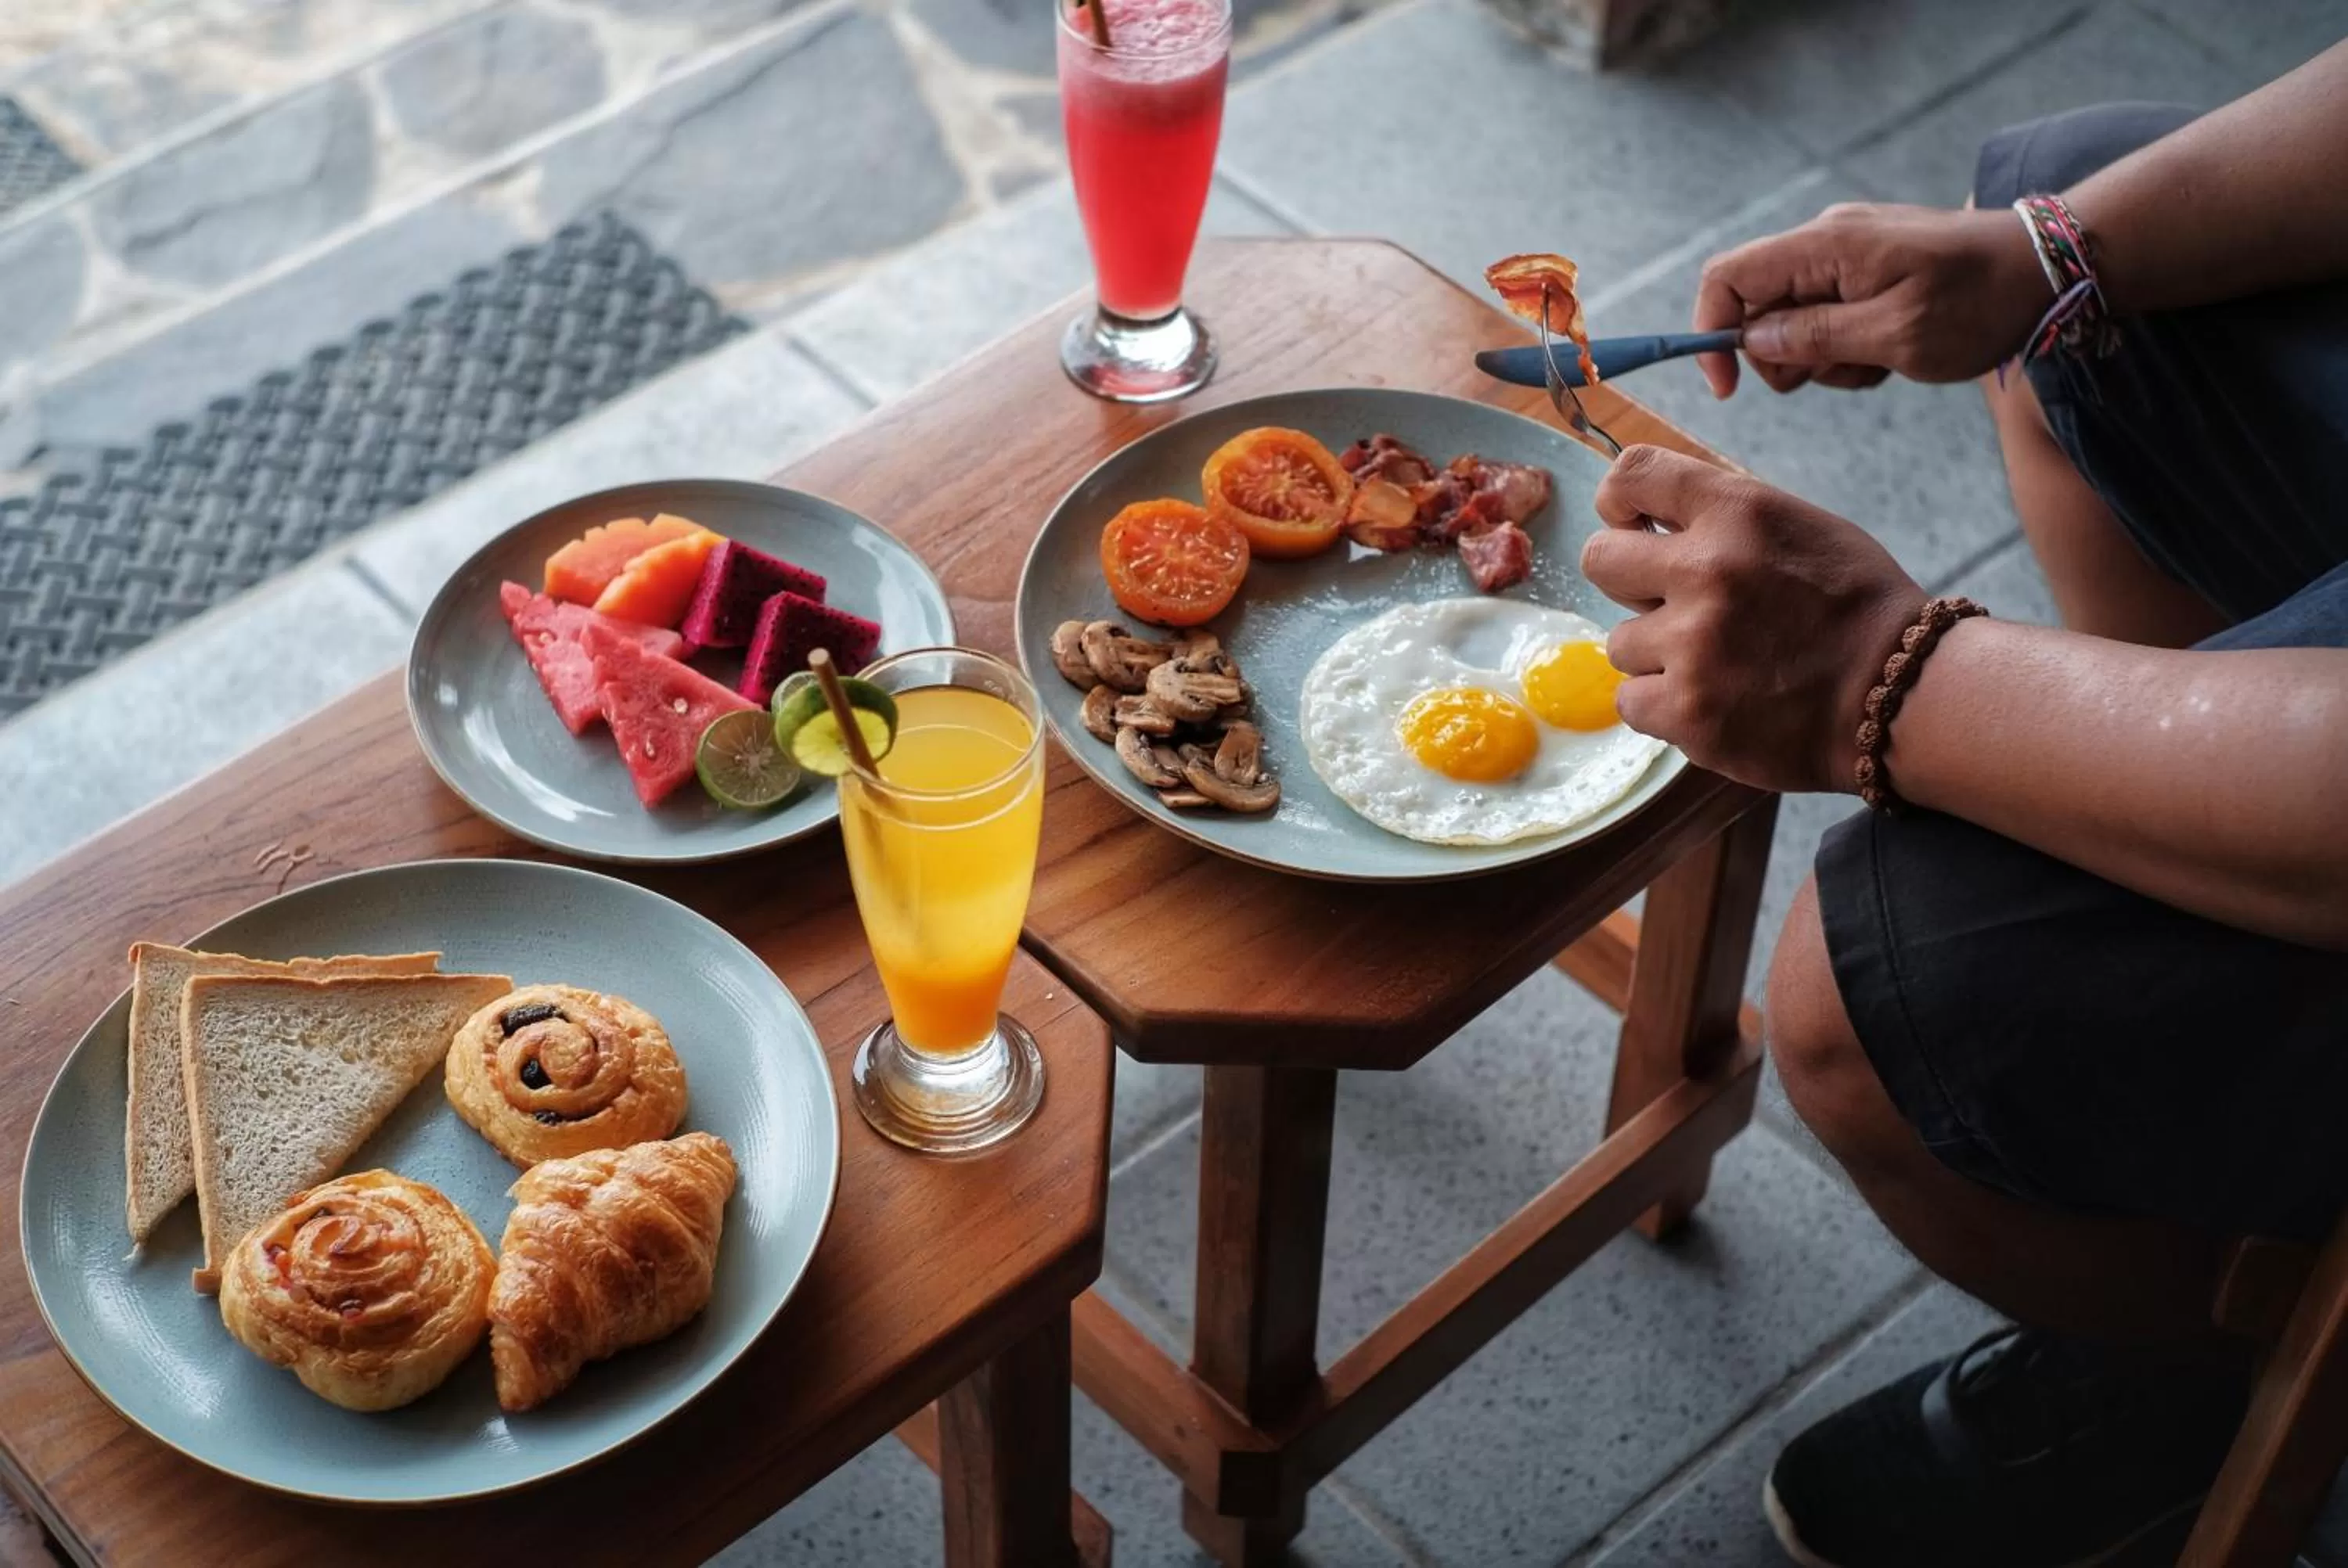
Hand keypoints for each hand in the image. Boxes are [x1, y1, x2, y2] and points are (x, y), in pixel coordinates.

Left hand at [1581, 447, 1924, 795]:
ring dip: (1656, 654)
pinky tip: (1712, 700)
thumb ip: (1723, 518)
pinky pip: (1630, 699)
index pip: (1631, 475)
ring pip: (1618, 642)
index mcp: (1739, 512)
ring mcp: (1692, 644)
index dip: (1618, 502)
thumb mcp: (1798, 527)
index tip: (1630, 524)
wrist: (1901, 696)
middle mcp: (1707, 569)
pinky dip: (1663, 705)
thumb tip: (1649, 519)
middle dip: (1630, 583)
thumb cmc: (1854, 609)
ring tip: (1716, 663)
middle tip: (1673, 605)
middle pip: (1599, 559)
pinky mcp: (1686, 710)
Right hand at [1693, 202, 2050, 396]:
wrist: (2050, 270)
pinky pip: (1828, 314)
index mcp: (1826, 246)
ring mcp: (1848, 252)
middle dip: (1780, 355)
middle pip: (1756, 305)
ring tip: (1877, 363)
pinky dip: (1846, 346)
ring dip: (1820, 357)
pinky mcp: (1869, 267)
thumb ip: (1814, 337)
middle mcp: (1827, 240)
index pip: (1727, 277)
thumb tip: (1750, 339)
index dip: (1710, 332)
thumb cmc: (1981, 303)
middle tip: (1838, 374)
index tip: (1728, 387)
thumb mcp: (1895, 335)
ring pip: (1792, 318)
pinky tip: (1889, 352)